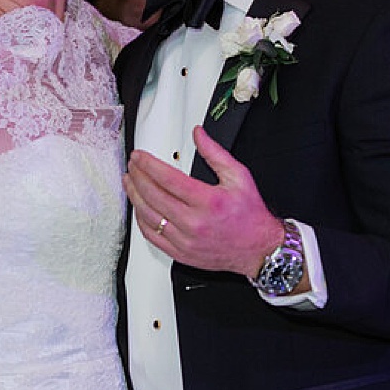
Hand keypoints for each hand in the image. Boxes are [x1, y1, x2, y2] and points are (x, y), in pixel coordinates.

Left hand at [125, 126, 283, 279]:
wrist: (258, 248)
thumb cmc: (250, 215)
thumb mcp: (239, 176)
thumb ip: (215, 153)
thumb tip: (198, 135)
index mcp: (208, 201)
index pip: (168, 178)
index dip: (148, 164)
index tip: (140, 156)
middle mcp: (195, 223)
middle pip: (153, 195)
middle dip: (138, 176)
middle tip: (133, 165)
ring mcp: (186, 240)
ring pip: (149, 216)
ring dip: (135, 196)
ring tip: (130, 182)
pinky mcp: (181, 253)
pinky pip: (152, 236)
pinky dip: (141, 220)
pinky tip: (139, 208)